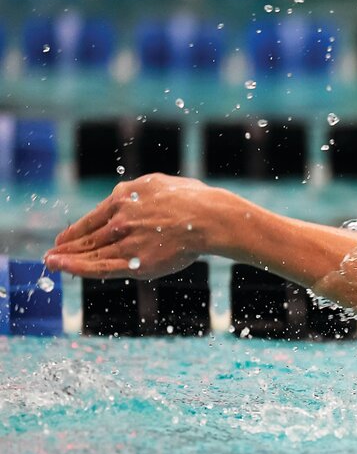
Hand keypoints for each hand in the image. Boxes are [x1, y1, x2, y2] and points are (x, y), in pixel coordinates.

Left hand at [45, 174, 229, 279]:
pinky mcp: (135, 262)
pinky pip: (100, 267)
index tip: (65, 238)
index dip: (77, 230)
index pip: (94, 218)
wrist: (209, 218)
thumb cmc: (195, 201)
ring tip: (50, 263)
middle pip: (88, 235)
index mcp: (124, 197)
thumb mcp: (160, 184)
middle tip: (52, 253)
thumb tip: (132, 192)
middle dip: (67, 245)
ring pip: (90, 252)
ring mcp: (125, 241)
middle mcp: (119, 219)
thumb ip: (141, 192)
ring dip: (66, 258)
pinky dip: (78, 268)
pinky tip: (62, 268)